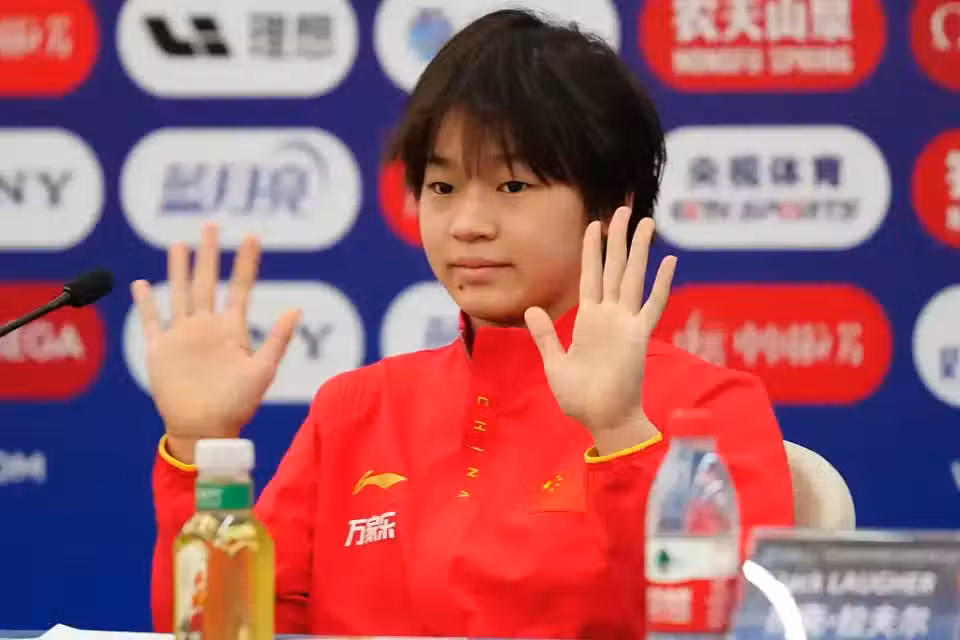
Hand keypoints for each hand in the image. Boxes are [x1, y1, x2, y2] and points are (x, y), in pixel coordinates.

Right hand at [131, 224, 299, 462]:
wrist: (205, 429)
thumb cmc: (238, 405)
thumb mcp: (262, 370)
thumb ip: (277, 339)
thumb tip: (297, 308)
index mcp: (231, 329)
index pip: (240, 287)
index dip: (245, 262)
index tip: (251, 236)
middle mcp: (206, 327)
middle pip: (207, 282)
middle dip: (209, 254)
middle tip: (210, 225)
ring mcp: (182, 336)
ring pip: (180, 293)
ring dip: (179, 269)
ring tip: (179, 245)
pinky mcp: (159, 350)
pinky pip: (151, 321)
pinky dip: (145, 303)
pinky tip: (141, 284)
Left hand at [525, 206, 676, 440]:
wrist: (602, 419)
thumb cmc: (579, 397)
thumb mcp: (555, 362)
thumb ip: (546, 335)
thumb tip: (532, 309)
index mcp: (589, 320)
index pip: (591, 275)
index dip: (593, 249)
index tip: (596, 224)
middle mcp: (610, 316)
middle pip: (615, 268)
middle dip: (619, 238)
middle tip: (624, 209)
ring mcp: (626, 324)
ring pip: (632, 278)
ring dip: (639, 250)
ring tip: (646, 222)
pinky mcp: (639, 337)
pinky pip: (652, 306)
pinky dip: (660, 284)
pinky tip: (668, 262)